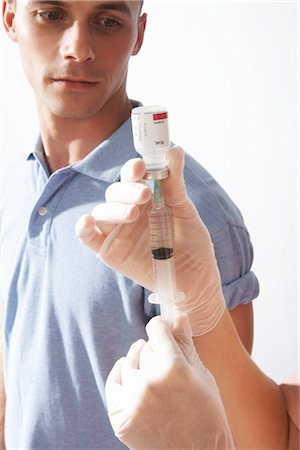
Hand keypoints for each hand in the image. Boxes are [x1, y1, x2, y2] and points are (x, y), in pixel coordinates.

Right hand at [75, 147, 224, 334]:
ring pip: (102, 211)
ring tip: (134, 213)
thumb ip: (174, 182)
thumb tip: (175, 148)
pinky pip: (88, 237)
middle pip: (116, 192)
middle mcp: (129, 211)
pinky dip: (83, 228)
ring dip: (114, 208)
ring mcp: (117, 231)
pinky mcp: (109, 251)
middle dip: (127, 190)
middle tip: (145, 194)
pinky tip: (87, 221)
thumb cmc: (192, 244)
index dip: (133, 169)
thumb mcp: (185, 210)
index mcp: (146, 197)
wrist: (195, 279)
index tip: (141, 166)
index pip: (133, 177)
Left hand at [105, 315, 234, 449]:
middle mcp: (150, 381)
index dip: (161, 327)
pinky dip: (121, 376)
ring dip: (139, 365)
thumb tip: (178, 315)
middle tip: (168, 368)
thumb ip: (186, 344)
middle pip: (144, 347)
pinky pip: (113, 382)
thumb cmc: (207, 417)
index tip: (163, 330)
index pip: (156, 329)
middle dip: (155, 352)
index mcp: (174, 368)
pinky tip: (133, 379)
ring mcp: (133, 401)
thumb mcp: (202, 377)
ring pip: (129, 363)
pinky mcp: (120, 417)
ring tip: (154, 377)